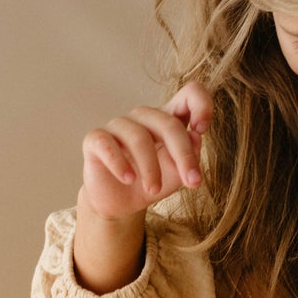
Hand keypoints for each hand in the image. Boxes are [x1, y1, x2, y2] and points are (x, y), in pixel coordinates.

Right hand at [80, 82, 213, 222]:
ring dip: (150, 168)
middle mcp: (144, 116)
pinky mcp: (96, 139)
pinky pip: (108, 146)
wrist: (121, 205)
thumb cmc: (152, 183)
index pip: (190, 93)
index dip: (201, 104)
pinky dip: (120, 164)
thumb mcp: (178, 174)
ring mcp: (119, 125)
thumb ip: (190, 156)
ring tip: (153, 190)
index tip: (202, 130)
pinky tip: (128, 179)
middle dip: (183, 155)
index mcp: (169, 118)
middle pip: (168, 123)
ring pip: (140, 138)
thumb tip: (195, 136)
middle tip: (192, 183)